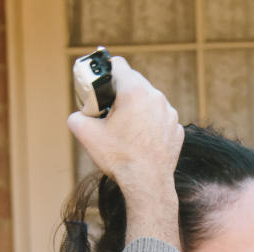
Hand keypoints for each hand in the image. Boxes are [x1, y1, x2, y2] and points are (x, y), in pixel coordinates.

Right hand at [66, 57, 182, 247]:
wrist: (147, 184)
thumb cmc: (119, 158)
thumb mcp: (87, 136)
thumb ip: (76, 118)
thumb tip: (76, 116)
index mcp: (134, 91)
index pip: (118, 64)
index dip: (105, 70)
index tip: (100, 82)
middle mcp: (155, 96)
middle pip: (135, 83)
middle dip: (121, 93)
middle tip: (109, 110)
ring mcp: (169, 113)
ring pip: (149, 102)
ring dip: (137, 109)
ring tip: (125, 129)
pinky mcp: (176, 129)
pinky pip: (160, 120)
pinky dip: (150, 125)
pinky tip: (140, 141)